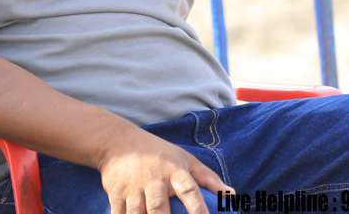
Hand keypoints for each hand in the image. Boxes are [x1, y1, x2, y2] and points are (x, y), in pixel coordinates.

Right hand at [96, 128, 230, 213]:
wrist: (117, 141)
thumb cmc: (157, 153)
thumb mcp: (184, 158)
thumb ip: (208, 178)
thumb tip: (231, 196)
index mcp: (174, 170)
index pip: (189, 190)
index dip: (198, 208)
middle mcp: (154, 179)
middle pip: (160, 208)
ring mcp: (133, 187)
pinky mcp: (116, 194)